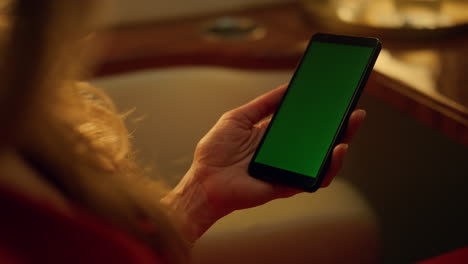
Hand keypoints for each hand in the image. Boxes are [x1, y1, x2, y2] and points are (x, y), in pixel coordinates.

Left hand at [161, 84, 365, 242]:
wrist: (204, 181)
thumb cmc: (216, 150)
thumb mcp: (239, 117)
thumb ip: (264, 104)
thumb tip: (288, 87)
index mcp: (275, 135)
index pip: (305, 122)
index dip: (323, 111)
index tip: (338, 95)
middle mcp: (286, 152)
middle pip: (320, 140)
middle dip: (342, 125)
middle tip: (355, 109)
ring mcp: (290, 169)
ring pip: (324, 159)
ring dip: (342, 143)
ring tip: (352, 124)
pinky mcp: (290, 185)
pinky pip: (315, 178)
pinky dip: (329, 166)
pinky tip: (336, 150)